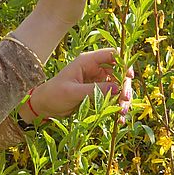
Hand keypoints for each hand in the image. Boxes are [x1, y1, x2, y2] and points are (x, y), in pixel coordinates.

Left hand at [19, 48, 133, 123]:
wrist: (44, 106)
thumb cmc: (54, 94)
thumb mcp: (73, 92)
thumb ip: (95, 90)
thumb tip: (118, 89)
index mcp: (87, 62)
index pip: (111, 55)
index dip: (123, 63)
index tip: (129, 77)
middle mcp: (94, 70)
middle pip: (118, 73)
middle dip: (124, 86)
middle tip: (125, 100)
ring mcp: (96, 82)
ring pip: (117, 87)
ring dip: (122, 99)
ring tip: (121, 112)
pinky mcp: (97, 93)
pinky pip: (112, 98)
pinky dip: (117, 106)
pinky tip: (119, 119)